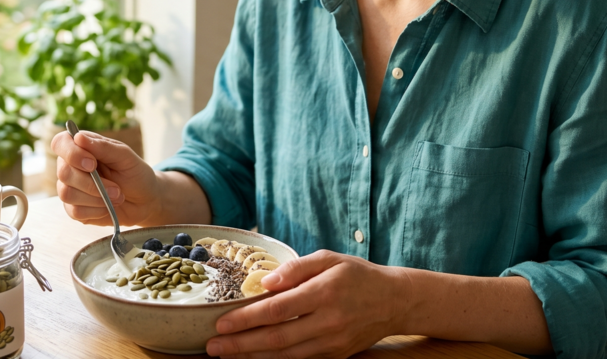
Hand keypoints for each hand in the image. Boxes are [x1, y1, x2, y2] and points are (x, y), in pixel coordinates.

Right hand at [50, 129, 161, 225]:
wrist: (144, 200)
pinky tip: (107, 207)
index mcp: (81, 147)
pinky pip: (75, 211)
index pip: (60, 143)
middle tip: (116, 188)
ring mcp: (70, 188)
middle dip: (92, 184)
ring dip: (96, 198)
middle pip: (64, 173)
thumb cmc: (134, 173)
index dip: (71, 154)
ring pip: (67, 194)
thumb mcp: (125, 156)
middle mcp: (71, 166)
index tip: (92, 164)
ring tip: (116, 197)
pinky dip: (96, 210)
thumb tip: (78, 137)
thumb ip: (103, 147)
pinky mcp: (74, 209)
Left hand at [206, 250, 408, 358]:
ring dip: (252, 356)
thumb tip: (264, 280)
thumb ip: (295, 268)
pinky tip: (254, 357)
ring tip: (226, 355)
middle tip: (212, 347)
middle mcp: (328, 322)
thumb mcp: (328, 258)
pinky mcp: (335, 356)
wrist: (394, 301)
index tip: (221, 323)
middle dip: (241, 344)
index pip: (277, 310)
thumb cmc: (357, 275)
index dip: (246, 318)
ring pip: (286, 355)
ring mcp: (332, 343)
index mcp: (324, 293)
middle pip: (277, 338)